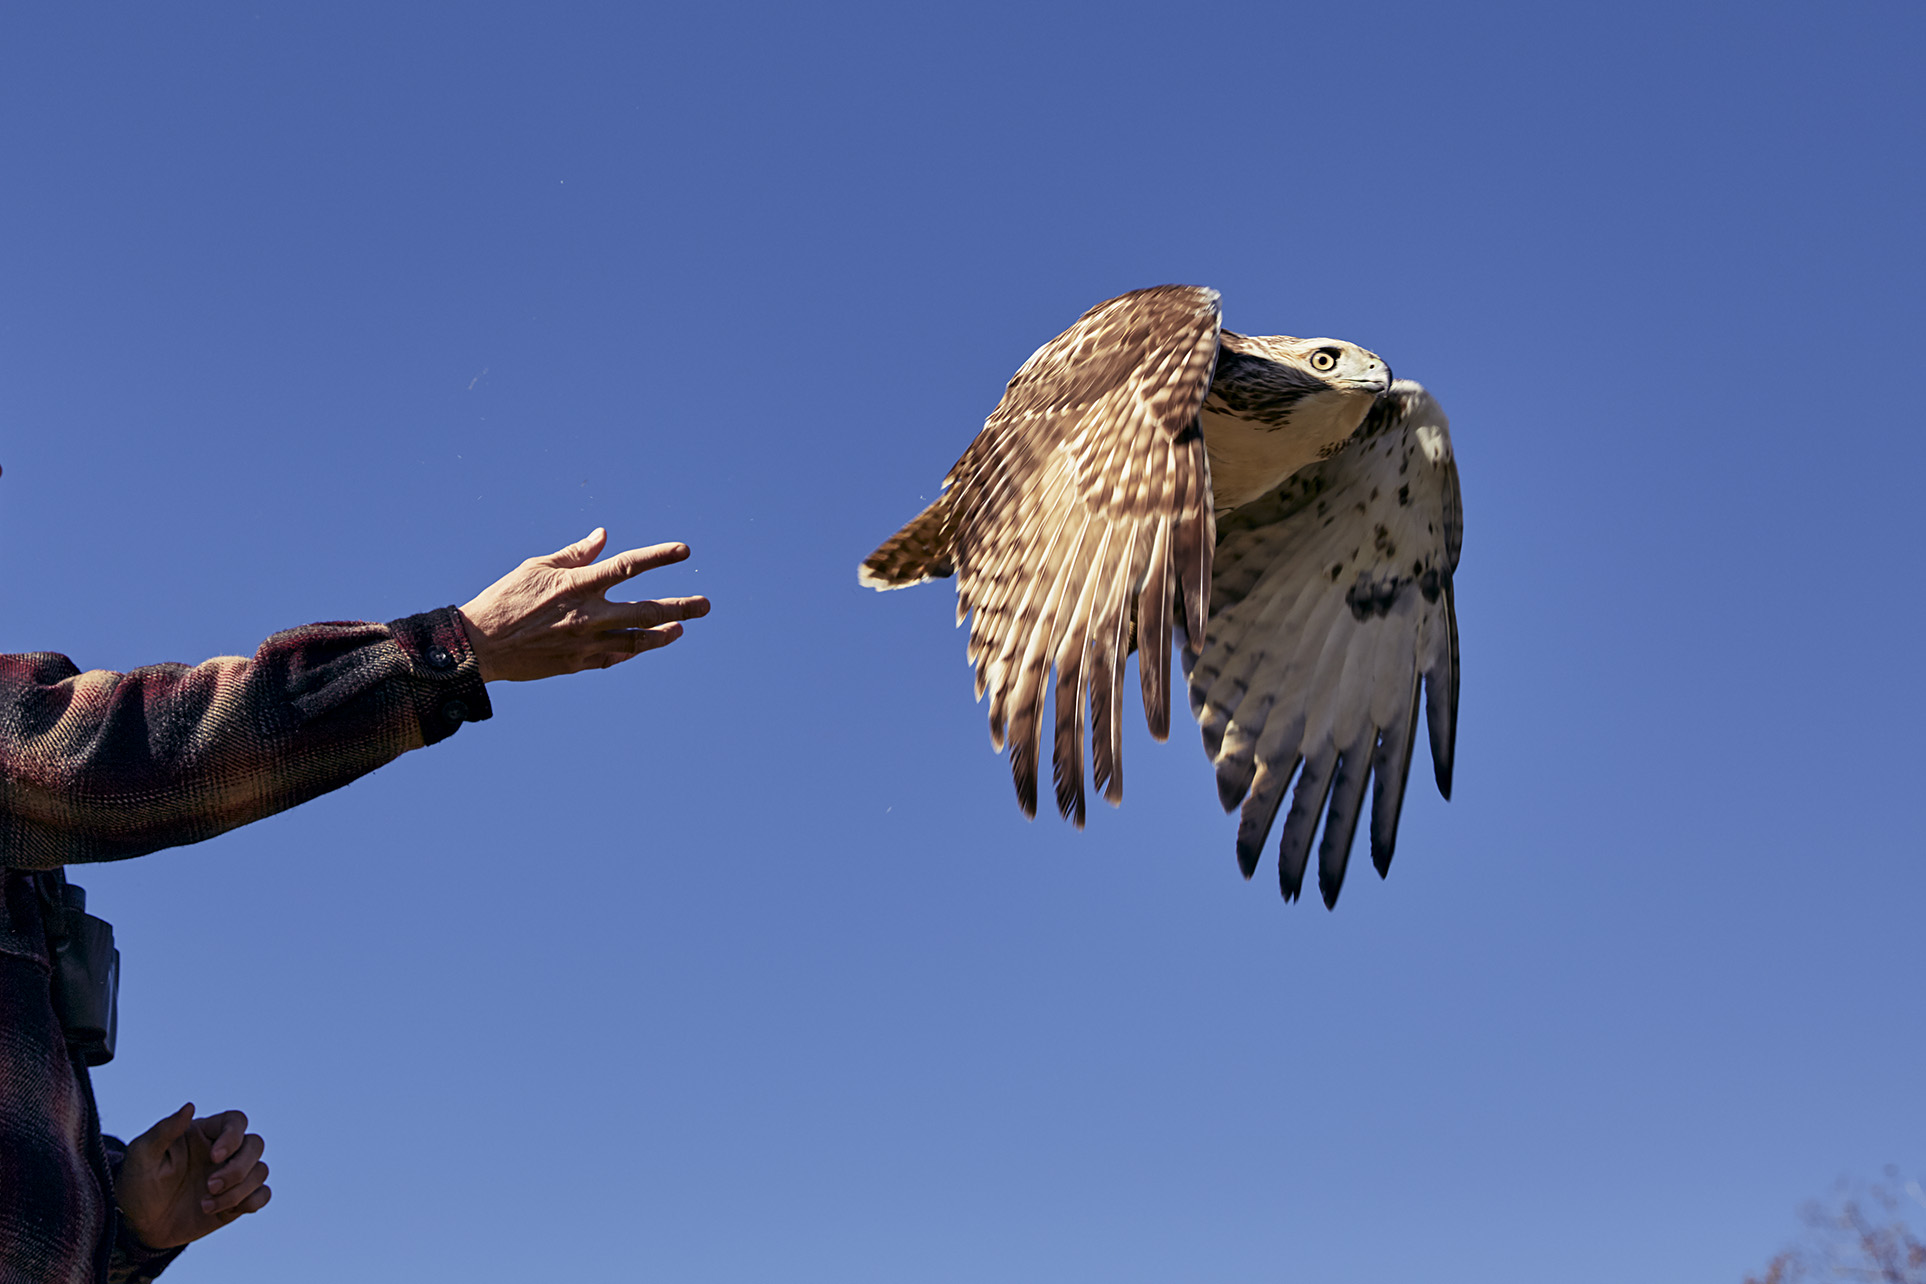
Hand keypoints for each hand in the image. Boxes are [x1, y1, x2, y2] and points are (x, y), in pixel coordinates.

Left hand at [118, 1105, 270, 1249]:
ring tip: (205, 1205)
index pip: (237, 1121)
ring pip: (260, 1172)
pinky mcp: (237, 1201)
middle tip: (209, 1186)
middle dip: (238, 1169)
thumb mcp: (142, 1155)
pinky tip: (222, 1211)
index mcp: (205, 1135)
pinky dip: (251, 1202)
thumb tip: (190, 1106)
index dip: (234, 1137)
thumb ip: (164, 1130)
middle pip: (255, 1145)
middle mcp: (224, 1153)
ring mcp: (232, 1178)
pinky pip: (263, 1195)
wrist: (137, 1225)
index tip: (214, 1158)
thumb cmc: (137, 1184)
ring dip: (238, 1191)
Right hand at [457, 529, 710, 681]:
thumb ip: (576, 554)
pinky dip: (632, 650)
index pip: (629, 566)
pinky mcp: (580, 664)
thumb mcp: (538, 568)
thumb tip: (604, 535)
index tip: (684, 552)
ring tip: (680, 629)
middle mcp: (590, 615)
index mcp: (579, 585)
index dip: (659, 557)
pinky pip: (615, 657)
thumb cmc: (506, 599)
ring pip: (638, 641)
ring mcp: (587, 643)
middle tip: (706, 606)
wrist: (481, 646)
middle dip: (681, 607)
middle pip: (647, 610)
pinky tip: (644, 645)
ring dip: (663, 635)